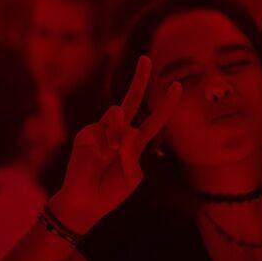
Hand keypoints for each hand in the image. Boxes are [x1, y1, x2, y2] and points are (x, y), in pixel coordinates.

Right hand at [49, 56, 180, 232]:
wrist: (85, 202)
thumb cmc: (111, 192)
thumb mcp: (131, 174)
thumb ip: (131, 150)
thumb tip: (122, 128)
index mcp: (134, 143)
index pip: (153, 120)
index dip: (166, 105)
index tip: (176, 86)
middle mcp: (119, 132)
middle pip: (132, 101)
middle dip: (139, 79)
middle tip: (147, 59)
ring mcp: (102, 131)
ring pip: (118, 114)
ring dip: (119, 133)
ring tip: (111, 155)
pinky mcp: (87, 133)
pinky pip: (102, 128)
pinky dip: (105, 142)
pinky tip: (100, 156)